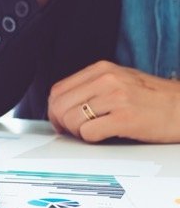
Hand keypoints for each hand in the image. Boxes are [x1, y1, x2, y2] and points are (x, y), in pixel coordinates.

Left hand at [48, 61, 179, 142]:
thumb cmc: (153, 97)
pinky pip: (89, 132)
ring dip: (76, 132)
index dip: (54, 109)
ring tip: (90, 132)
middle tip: (71, 131)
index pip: (58, 89)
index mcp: (101, 69)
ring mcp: (116, 98)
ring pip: (71, 119)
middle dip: (61, 122)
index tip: (59, 120)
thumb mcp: (120, 80)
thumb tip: (63, 103)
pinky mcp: (125, 118)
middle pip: (60, 105)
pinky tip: (102, 136)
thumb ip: (92, 86)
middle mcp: (106, 80)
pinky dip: (90, 138)